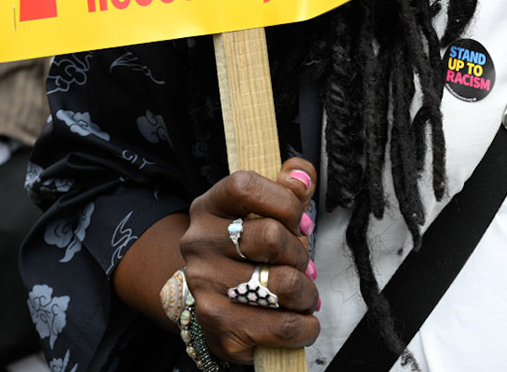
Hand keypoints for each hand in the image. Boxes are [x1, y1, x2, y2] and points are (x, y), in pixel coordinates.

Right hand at [182, 161, 319, 362]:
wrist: (216, 304)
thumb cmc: (248, 252)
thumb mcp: (265, 211)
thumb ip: (289, 188)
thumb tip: (301, 178)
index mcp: (208, 208)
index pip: (245, 186)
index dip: (284, 200)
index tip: (299, 223)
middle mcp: (199, 245)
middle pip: (272, 237)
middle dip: (301, 253)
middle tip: (302, 264)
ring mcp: (206, 288)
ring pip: (283, 284)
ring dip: (307, 292)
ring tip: (304, 294)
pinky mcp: (220, 328)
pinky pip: (284, 326)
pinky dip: (305, 326)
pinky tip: (302, 322)